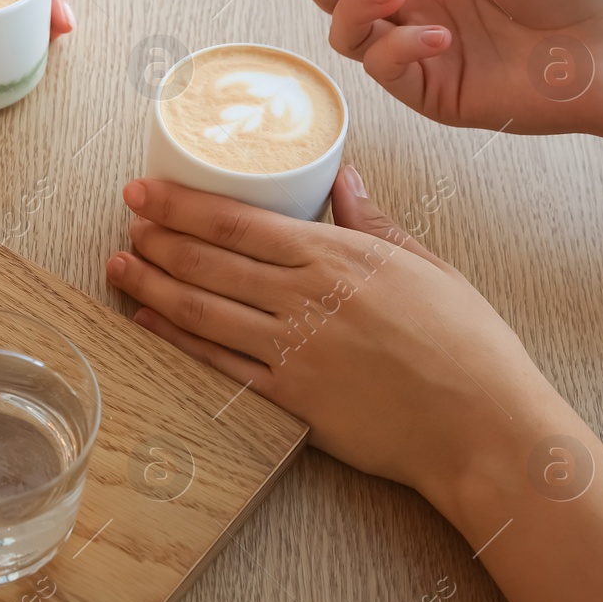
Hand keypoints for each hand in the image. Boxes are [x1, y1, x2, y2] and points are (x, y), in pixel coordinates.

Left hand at [104, 169, 572, 500]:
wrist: (483, 425)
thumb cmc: (468, 345)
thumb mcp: (426, 265)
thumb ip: (373, 221)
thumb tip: (344, 176)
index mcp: (338, 256)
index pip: (238, 221)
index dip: (182, 204)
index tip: (144, 190)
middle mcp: (306, 298)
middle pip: (210, 261)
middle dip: (157, 237)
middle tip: (124, 221)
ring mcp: (294, 350)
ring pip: (203, 309)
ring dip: (153, 284)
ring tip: (118, 264)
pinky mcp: (290, 398)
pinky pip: (219, 364)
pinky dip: (176, 341)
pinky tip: (146, 321)